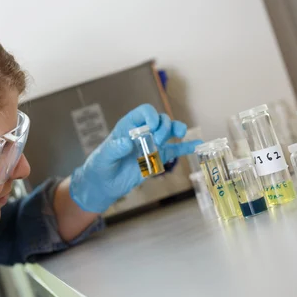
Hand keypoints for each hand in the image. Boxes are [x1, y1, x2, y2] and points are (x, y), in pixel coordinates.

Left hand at [69, 104, 201, 212]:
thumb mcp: (103, 157)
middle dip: (164, 126)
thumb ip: (113, 149)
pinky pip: (174, 151)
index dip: (151, 116)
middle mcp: (142, 133)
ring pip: (170, 132)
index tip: (152, 127)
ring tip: (180, 135)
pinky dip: (186, 148)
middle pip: (161, 120)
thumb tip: (126, 143)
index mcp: (128, 127)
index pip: (144, 112)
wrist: (103, 185)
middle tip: (159, 139)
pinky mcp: (157, 158)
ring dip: (177, 130)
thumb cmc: (100, 167)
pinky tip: (197, 145)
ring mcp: (151, 145)